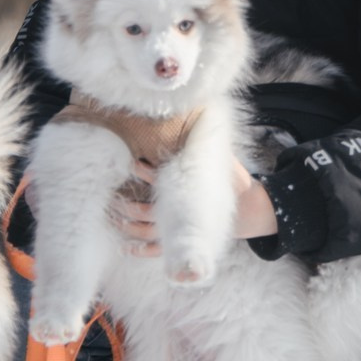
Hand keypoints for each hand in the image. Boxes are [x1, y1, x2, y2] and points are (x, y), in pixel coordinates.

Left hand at [108, 155, 278, 254]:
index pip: (162, 179)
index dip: (146, 173)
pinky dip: (142, 251)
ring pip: (148, 231)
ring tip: (114, 218)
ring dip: (128, 227)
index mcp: (188, 187)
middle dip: (129, 207)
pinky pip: (159, 249)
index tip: (134, 164)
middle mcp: (180, 210)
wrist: (247, 207)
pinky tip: (126, 248)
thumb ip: (208, 142)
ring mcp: (180, 227)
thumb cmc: (229, 179)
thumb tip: (204, 109)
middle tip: (113, 201)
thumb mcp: (223, 159)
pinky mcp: (181, 237)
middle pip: (148, 212)